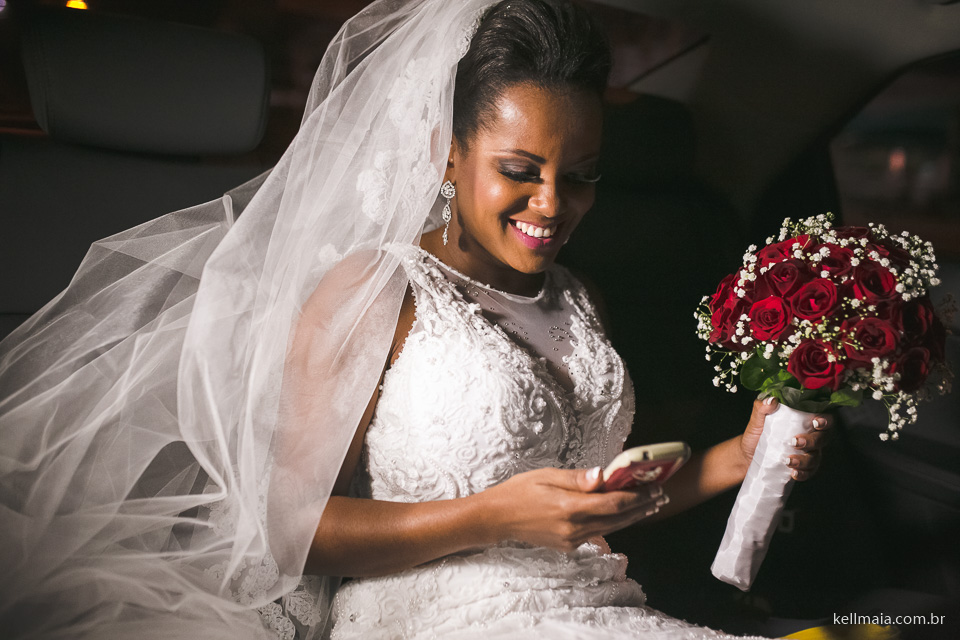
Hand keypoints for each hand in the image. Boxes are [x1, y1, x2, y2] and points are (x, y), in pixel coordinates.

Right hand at [479, 467, 667, 550]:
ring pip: (611, 528)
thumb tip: (604, 475)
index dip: (638, 496)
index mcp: (569, 508)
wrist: (497, 519)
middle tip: (661, 496)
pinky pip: (597, 533)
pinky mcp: (568, 546)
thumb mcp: (547, 476)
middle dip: (642, 507)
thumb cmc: (519, 491)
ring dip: (631, 516)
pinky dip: (613, 523)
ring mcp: (571, 540)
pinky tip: (622, 514)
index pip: (614, 503)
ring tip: (650, 505)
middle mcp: (574, 528)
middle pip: (618, 518)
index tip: (654, 488)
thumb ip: (578, 478)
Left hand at [739, 397, 833, 480]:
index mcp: (804, 421)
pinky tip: (793, 473)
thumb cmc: (756, 434)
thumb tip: (771, 400)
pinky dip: (803, 473)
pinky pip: (809, 472)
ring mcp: (807, 453)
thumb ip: (762, 408)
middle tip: (795, 442)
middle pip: (823, 438)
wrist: (747, 455)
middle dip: (812, 441)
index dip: (826, 420)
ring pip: (816, 457)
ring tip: (788, 460)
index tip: (815, 422)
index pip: (824, 418)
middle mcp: (810, 436)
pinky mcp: (801, 467)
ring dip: (804, 460)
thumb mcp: (757, 420)